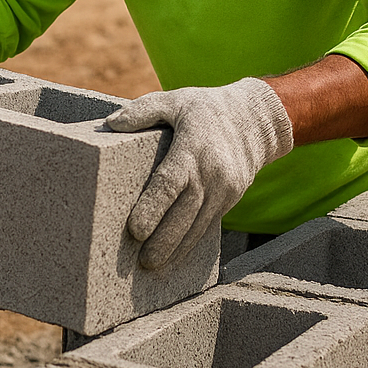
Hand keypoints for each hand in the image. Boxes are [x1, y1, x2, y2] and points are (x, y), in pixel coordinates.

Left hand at [107, 78, 293, 269]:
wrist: (256, 119)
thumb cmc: (206, 108)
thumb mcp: (174, 100)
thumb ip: (142, 111)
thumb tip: (111, 125)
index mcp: (192, 148)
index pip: (170, 183)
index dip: (153, 208)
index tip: (135, 230)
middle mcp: (211, 173)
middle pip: (185, 213)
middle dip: (164, 241)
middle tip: (143, 262)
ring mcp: (225, 189)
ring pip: (199, 226)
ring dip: (178, 249)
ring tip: (154, 267)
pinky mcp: (231, 199)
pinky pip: (209, 225)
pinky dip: (191, 243)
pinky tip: (175, 258)